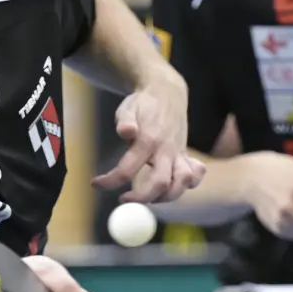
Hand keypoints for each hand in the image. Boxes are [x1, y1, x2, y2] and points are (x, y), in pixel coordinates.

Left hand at [92, 76, 205, 202]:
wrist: (168, 92)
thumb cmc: (143, 104)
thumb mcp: (129, 107)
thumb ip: (126, 121)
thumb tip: (125, 131)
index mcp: (149, 139)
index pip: (128, 169)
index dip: (110, 181)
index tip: (96, 184)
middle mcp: (167, 149)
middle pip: (160, 183)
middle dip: (142, 198)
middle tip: (124, 199)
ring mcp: (179, 153)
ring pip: (183, 183)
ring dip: (167, 196)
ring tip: (149, 197)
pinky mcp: (186, 156)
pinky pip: (196, 174)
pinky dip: (190, 184)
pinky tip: (173, 186)